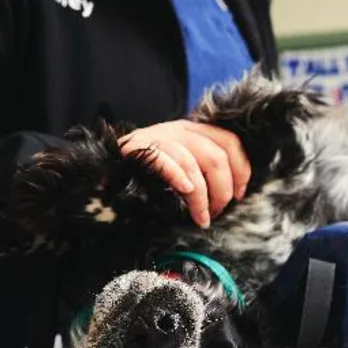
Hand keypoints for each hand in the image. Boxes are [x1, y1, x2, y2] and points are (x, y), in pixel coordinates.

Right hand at [118, 121, 248, 228]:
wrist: (107, 169)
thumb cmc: (151, 174)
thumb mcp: (183, 166)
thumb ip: (205, 170)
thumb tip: (233, 193)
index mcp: (194, 131)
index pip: (229, 142)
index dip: (241, 169)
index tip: (240, 195)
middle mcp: (179, 130)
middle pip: (215, 156)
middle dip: (222, 190)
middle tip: (216, 213)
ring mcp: (158, 137)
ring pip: (193, 163)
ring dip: (202, 196)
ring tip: (201, 218)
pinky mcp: (137, 149)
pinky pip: (163, 160)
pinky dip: (177, 176)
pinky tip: (185, 191)